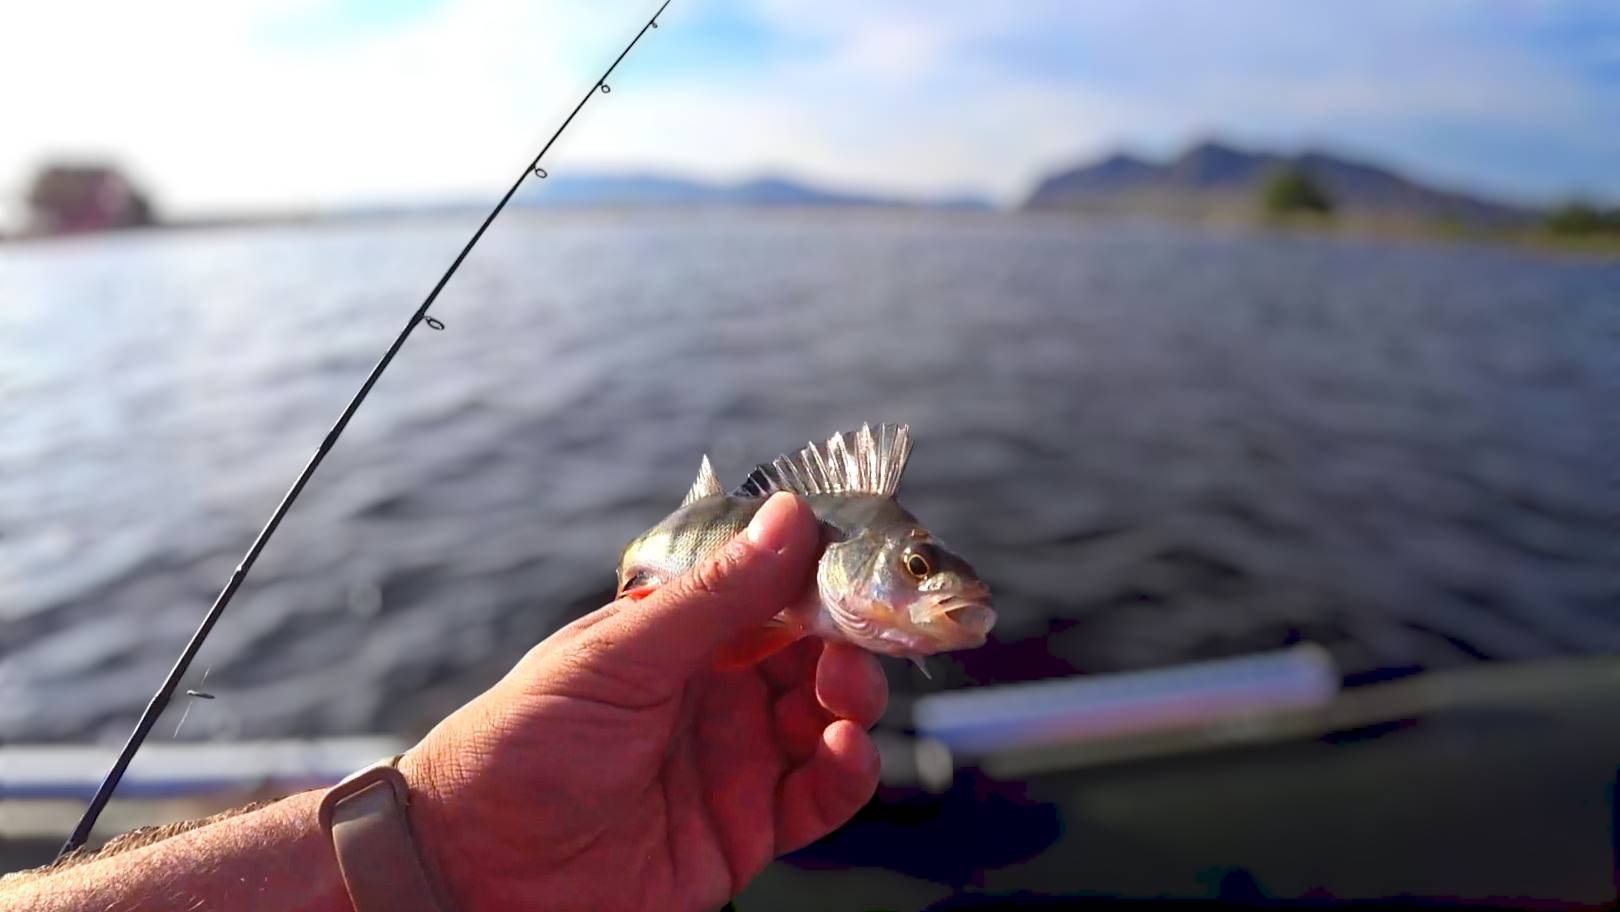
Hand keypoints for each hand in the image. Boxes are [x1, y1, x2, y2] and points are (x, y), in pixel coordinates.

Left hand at [398, 492, 887, 911]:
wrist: (475, 867)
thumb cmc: (525, 743)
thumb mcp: (623, 656)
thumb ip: (717, 595)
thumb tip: (791, 514)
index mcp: (682, 637)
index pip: (773, 593)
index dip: (821, 578)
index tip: (858, 564)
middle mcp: (717, 694)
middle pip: (814, 655)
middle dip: (850, 641)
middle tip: (858, 639)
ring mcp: (736, 761)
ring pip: (829, 719)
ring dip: (854, 700)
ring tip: (845, 697)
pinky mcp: (747, 830)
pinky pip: (820, 797)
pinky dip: (848, 772)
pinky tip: (846, 750)